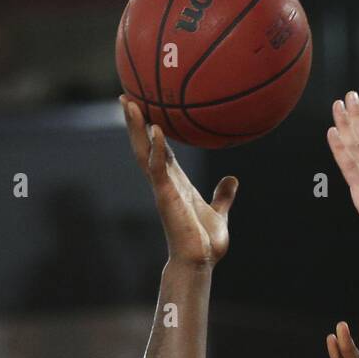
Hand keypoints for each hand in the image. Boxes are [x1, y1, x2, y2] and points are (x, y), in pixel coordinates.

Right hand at [120, 96, 236, 267]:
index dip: (152, 130)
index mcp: (176, 183)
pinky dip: (157, 147)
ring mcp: (163, 188)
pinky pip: (158, 167)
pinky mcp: (165, 196)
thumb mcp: (218, 213)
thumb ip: (223, 196)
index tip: (145, 109)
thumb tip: (233, 180)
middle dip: (135, 122)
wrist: (199, 262)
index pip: (160, 150)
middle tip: (125, 96)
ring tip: (130, 102)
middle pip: (145, 145)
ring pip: (144, 151)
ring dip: (137, 127)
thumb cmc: (205, 243)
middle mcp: (165, 182)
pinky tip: (156, 128)